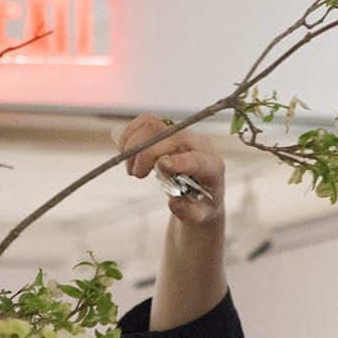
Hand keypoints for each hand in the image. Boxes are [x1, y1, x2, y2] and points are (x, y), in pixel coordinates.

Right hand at [115, 113, 226, 227]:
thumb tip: (174, 203)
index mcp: (212, 166)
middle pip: (170, 136)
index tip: (160, 167)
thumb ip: (189, 213)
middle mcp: (199, 144)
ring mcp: (182, 134)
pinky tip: (125, 152)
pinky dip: (131, 134)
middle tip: (136, 174)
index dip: (179, 160)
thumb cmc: (201, 203)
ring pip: (154, 125)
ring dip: (135, 143)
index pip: (198, 158)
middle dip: (147, 153)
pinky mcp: (168, 129)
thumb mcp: (200, 216)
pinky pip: (146, 121)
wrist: (200, 191)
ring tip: (131, 167)